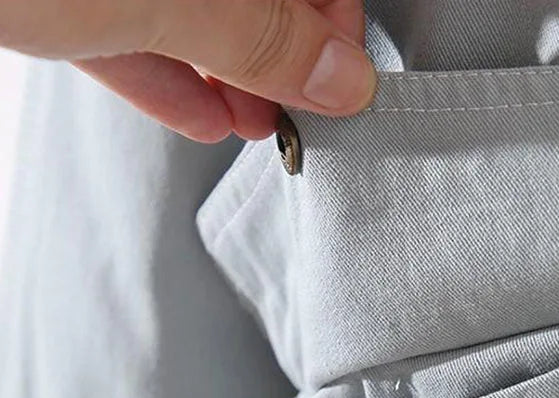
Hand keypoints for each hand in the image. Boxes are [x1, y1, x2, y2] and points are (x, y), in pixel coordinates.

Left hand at [0, 0, 376, 141]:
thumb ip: (258, 33)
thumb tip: (342, 76)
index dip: (331, 10)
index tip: (344, 74)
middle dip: (277, 46)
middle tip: (304, 109)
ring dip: (224, 69)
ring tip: (262, 125)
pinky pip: (114, 17)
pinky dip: (158, 69)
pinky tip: (197, 115)